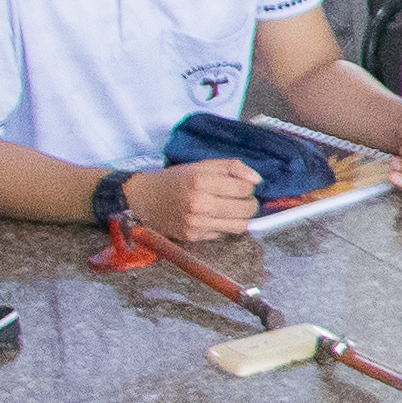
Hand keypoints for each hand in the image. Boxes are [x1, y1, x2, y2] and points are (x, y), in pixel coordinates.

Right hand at [143, 155, 266, 243]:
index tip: (243, 185)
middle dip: (250, 203)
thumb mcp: (201, 165)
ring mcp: (195, 223)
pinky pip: (223, 234)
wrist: (144, 199)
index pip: (244, 189)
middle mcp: (198, 204)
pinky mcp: (193, 237)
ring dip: (243, 217)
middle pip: (246, 210)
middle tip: (243, 199)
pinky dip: (226, 226)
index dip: (249, 187)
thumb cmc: (175, 180)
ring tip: (235, 209)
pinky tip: (217, 217)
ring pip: (239, 226)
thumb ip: (232, 167)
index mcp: (200, 181)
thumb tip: (257, 180)